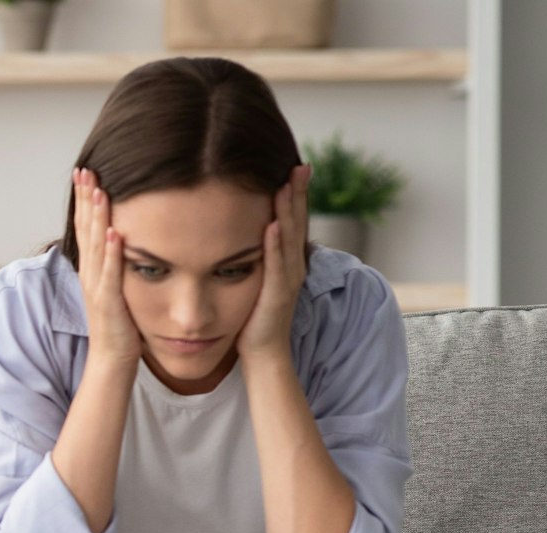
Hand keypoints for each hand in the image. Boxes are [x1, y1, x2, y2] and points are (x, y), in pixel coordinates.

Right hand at [73, 168, 141, 366]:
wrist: (112, 361)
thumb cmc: (119, 326)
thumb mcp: (115, 288)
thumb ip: (114, 264)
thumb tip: (121, 238)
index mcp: (91, 269)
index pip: (85, 227)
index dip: (83, 200)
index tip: (85, 174)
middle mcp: (90, 274)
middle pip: (85, 230)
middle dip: (84, 199)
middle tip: (85, 170)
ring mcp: (97, 288)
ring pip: (95, 246)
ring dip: (96, 218)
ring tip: (99, 191)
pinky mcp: (109, 302)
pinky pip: (111, 273)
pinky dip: (112, 252)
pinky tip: (116, 231)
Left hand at [238, 164, 311, 366]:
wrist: (263, 353)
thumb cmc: (254, 317)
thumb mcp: (255, 279)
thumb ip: (256, 258)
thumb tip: (247, 236)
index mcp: (286, 261)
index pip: (291, 221)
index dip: (294, 195)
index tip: (293, 167)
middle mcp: (292, 266)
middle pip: (297, 222)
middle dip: (298, 193)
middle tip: (299, 165)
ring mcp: (287, 280)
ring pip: (290, 238)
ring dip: (290, 210)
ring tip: (289, 183)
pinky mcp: (276, 295)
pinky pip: (276, 266)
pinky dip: (275, 244)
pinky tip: (273, 225)